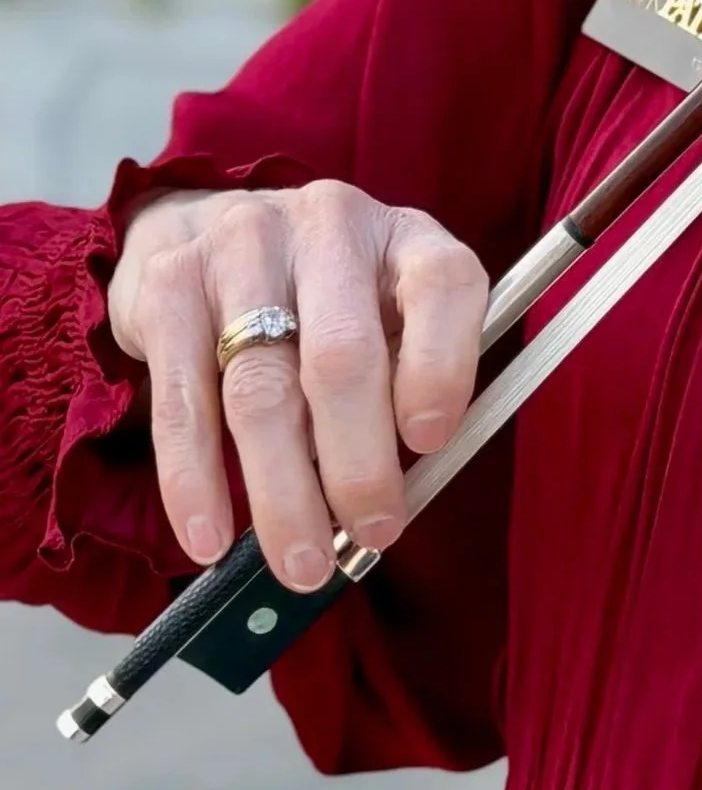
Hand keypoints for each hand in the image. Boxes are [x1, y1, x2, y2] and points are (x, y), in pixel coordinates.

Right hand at [107, 179, 488, 589]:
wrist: (203, 229)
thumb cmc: (321, 299)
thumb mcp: (386, 314)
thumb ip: (404, 385)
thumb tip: (395, 502)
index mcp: (403, 237)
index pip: (442, 285)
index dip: (443, 366)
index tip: (430, 443)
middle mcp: (328, 227)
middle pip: (343, 356)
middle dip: (359, 463)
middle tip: (370, 534)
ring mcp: (242, 247)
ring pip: (262, 390)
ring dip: (283, 493)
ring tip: (303, 563)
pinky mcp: (170, 285)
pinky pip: (184, 400)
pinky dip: (195, 481)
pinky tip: (209, 537)